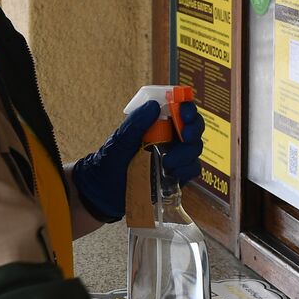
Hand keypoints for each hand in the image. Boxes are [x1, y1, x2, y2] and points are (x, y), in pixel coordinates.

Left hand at [71, 101, 205, 222]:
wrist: (104, 192)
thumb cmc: (110, 161)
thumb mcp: (120, 140)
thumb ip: (136, 123)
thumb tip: (154, 105)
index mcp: (156, 124)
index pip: (179, 109)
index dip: (187, 108)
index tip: (184, 113)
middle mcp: (169, 138)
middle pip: (193, 127)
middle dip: (194, 129)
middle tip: (185, 136)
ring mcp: (174, 157)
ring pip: (194, 148)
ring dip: (186, 153)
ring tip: (168, 162)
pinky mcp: (177, 176)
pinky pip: (192, 169)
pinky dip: (187, 169)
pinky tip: (172, 172)